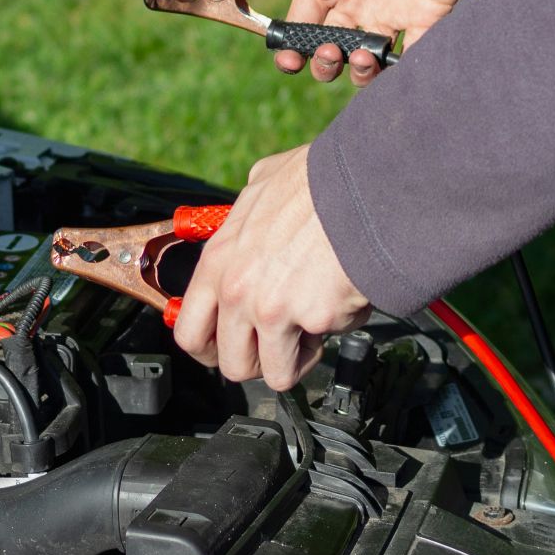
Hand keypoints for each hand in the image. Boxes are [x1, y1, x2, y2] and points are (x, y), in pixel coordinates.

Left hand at [171, 146, 370, 390]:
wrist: (366, 185)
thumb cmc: (319, 181)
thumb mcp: (261, 187)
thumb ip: (246, 216)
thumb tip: (252, 215)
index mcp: (219, 262)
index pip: (189, 332)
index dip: (209, 350)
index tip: (227, 349)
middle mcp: (238, 292)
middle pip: (233, 365)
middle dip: (258, 363)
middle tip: (278, 344)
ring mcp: (274, 310)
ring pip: (277, 373)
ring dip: (298, 357)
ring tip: (315, 322)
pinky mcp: (315, 319)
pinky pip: (327, 343)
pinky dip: (338, 327)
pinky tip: (344, 294)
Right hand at [269, 0, 478, 85]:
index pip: (299, 23)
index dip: (289, 47)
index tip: (290, 57)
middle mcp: (355, 0)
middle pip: (326, 51)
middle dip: (321, 64)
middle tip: (331, 51)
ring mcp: (391, 12)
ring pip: (363, 63)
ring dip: (355, 72)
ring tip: (362, 54)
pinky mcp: (426, 19)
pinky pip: (409, 58)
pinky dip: (398, 73)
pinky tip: (392, 61)